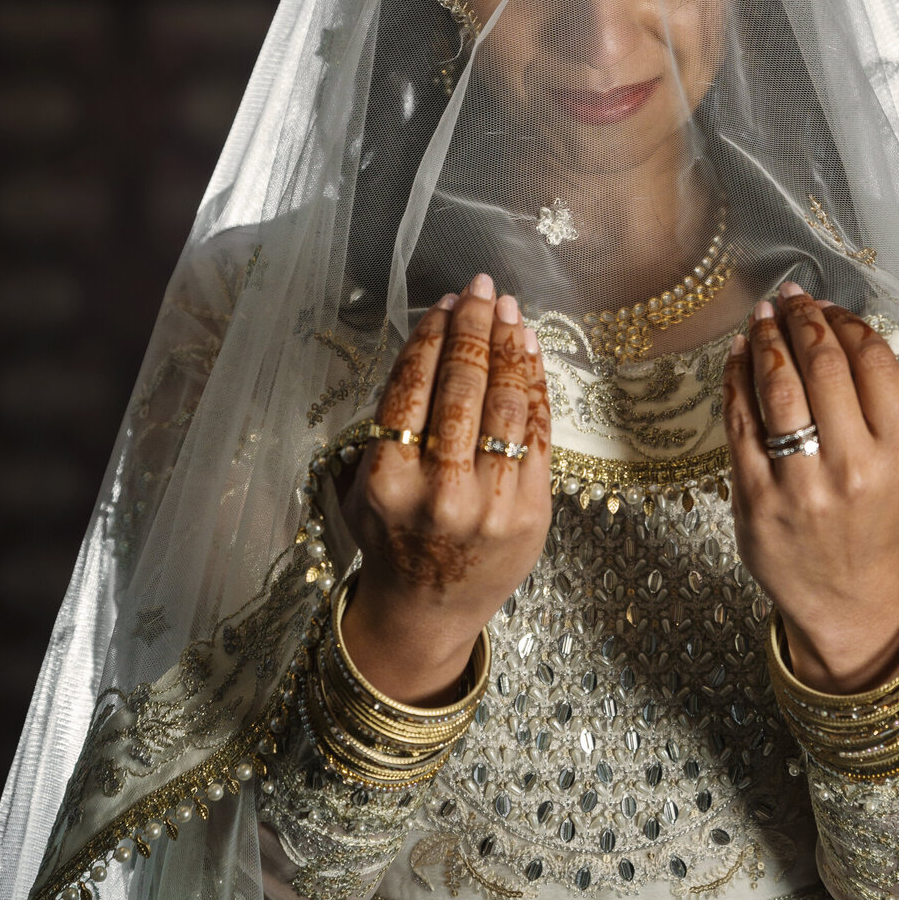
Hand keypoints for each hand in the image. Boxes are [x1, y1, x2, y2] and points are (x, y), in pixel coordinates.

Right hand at [337, 274, 551, 703]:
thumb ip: (389, 422)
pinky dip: (533, 385)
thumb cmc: (390, 536)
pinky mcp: (531, 512)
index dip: (430, 336)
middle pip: (462, 387)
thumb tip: (433, 338)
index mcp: (387, 482)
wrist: (427, 610)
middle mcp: (439, 493)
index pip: (411, 388)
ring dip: (509, 347)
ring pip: (505, 404)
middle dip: (474, 327)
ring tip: (510, 311)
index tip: (444, 302)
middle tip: (482, 288)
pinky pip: (535, 432)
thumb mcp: (363, 484)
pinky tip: (529, 352)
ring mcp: (491, 504)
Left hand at [721, 284, 898, 692]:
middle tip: (790, 296)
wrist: (843, 592)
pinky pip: (740, 420)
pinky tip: (739, 354)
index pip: (873, 363)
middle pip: (824, 367)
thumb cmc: (873, 516)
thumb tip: (838, 326)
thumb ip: (882, 403)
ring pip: (778, 388)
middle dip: (804, 319)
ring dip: (767, 338)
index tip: (830, 306)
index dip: (847, 322)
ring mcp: (800, 486)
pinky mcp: (754, 497)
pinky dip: (736, 377)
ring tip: (763, 315)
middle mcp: (855, 469)